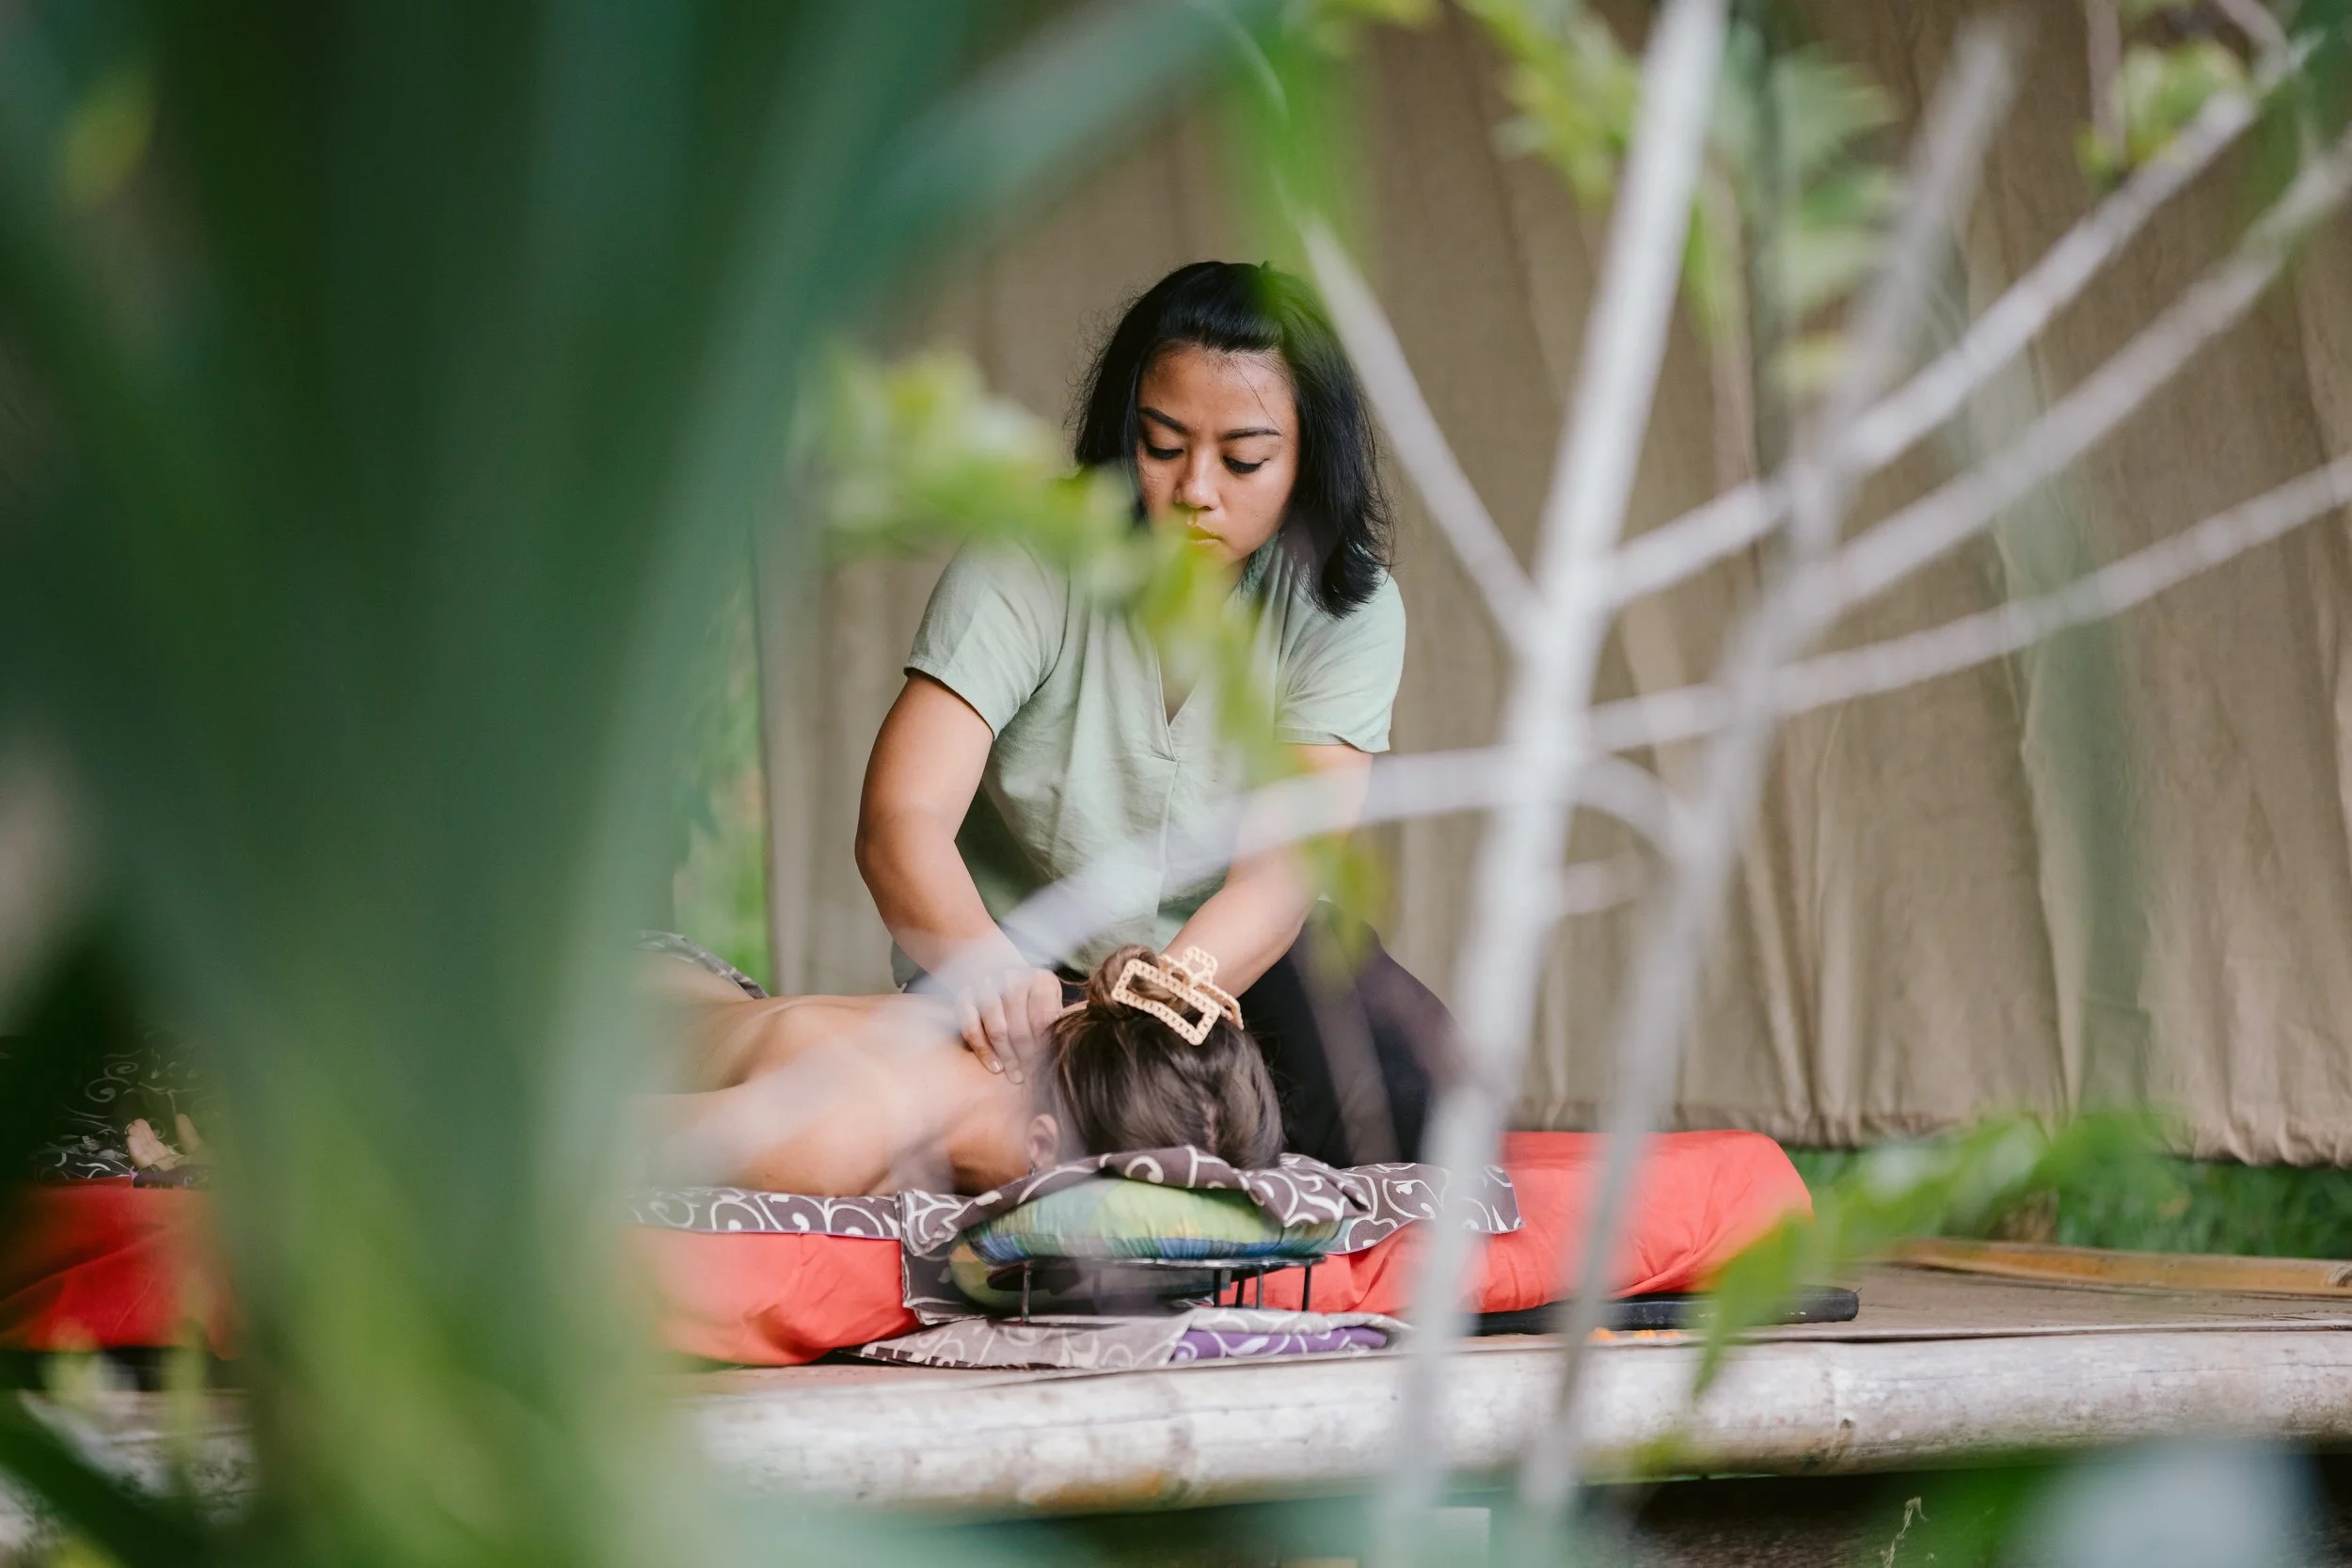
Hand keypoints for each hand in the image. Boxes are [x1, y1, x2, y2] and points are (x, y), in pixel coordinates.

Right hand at [953, 964, 1064, 1084]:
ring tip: (1016, 1076)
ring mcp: (985, 986)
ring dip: (1007, 1057)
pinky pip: (971, 1029)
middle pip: (1020, 1027)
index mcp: (1038, 978)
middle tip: (1033, 1076)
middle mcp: (1010, 977)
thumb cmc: (1033, 1000)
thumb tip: (1065, 1043)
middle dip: (1027, 1056)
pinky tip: (996, 1067)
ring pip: (997, 1030)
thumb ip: (1058, 1020)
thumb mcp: (1052, 1003)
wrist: (1001, 979)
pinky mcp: (964, 997)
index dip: (1044, 1046)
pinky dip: (983, 1051)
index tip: (1048, 1065)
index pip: (1042, 1020)